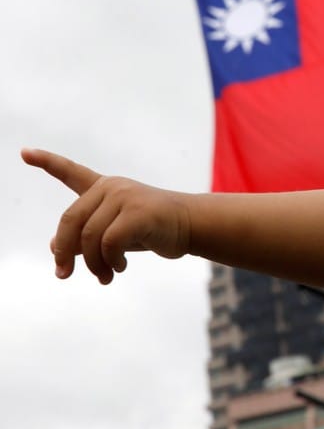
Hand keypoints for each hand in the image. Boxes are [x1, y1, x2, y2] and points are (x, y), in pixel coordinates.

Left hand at [21, 148, 190, 283]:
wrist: (192, 225)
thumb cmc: (153, 229)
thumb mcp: (115, 232)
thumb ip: (86, 236)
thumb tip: (54, 247)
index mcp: (105, 188)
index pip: (72, 172)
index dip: (47, 162)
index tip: (24, 152)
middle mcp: (112, 188)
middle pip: (71, 222)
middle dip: (65, 252)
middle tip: (64, 274)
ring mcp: (125, 197)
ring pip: (89, 237)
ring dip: (93, 264)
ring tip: (105, 275)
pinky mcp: (138, 212)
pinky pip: (109, 243)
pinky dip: (111, 261)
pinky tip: (120, 267)